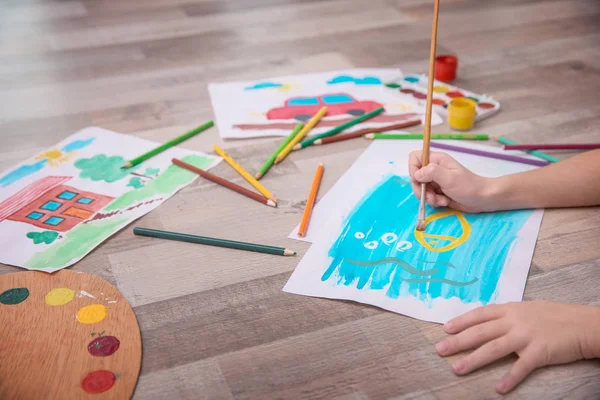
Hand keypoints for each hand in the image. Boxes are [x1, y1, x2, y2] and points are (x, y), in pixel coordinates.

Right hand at [408, 151, 491, 212]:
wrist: (482, 199)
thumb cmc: (468, 186)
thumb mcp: (450, 178)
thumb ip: (431, 173)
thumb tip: (416, 174)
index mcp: (436, 160)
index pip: (415, 158)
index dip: (413, 169)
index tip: (420, 180)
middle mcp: (434, 169)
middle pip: (415, 176)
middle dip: (421, 189)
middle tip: (431, 196)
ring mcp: (435, 181)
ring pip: (420, 188)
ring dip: (428, 197)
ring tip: (440, 201)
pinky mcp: (438, 191)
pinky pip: (427, 196)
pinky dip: (433, 201)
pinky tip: (444, 202)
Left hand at [435, 301, 599, 393]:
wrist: (583, 324)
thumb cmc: (555, 316)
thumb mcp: (527, 309)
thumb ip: (507, 315)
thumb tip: (486, 320)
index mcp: (510, 309)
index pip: (480, 314)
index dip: (461, 321)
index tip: (445, 329)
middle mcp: (514, 321)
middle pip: (481, 332)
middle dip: (458, 341)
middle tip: (440, 350)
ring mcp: (526, 336)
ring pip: (493, 348)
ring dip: (473, 360)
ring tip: (457, 369)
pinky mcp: (540, 352)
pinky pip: (521, 367)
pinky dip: (510, 378)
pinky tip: (499, 388)